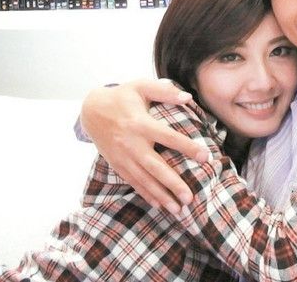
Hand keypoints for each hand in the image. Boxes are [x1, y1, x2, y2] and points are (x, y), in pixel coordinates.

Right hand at [79, 79, 209, 213]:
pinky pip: (133, 182)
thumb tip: (188, 97)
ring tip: (179, 209)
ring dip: (161, 196)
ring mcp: (123, 157)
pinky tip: (160, 205)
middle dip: (173, 184)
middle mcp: (131, 143)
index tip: (206, 156)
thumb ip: (164, 91)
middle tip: (190, 198)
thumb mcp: (140, 86)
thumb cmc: (122, 96)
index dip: (187, 147)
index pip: (168, 137)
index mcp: (140, 123)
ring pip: (144, 180)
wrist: (91, 110)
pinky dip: (147, 195)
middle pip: (155, 167)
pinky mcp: (118, 164)